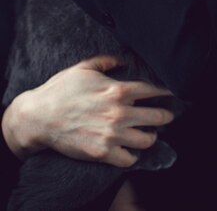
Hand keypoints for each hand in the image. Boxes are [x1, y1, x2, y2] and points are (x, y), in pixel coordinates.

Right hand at [1, 55, 173, 166]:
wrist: (39, 117)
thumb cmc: (61, 89)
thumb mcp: (84, 67)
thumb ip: (106, 61)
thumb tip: (122, 59)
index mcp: (118, 90)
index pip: (153, 90)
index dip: (167, 91)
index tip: (175, 92)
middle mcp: (119, 113)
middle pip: (158, 117)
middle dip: (167, 115)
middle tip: (169, 115)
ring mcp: (112, 135)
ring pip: (147, 139)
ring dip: (151, 136)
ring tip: (151, 133)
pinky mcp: (102, 153)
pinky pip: (130, 159)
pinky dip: (134, 155)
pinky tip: (132, 149)